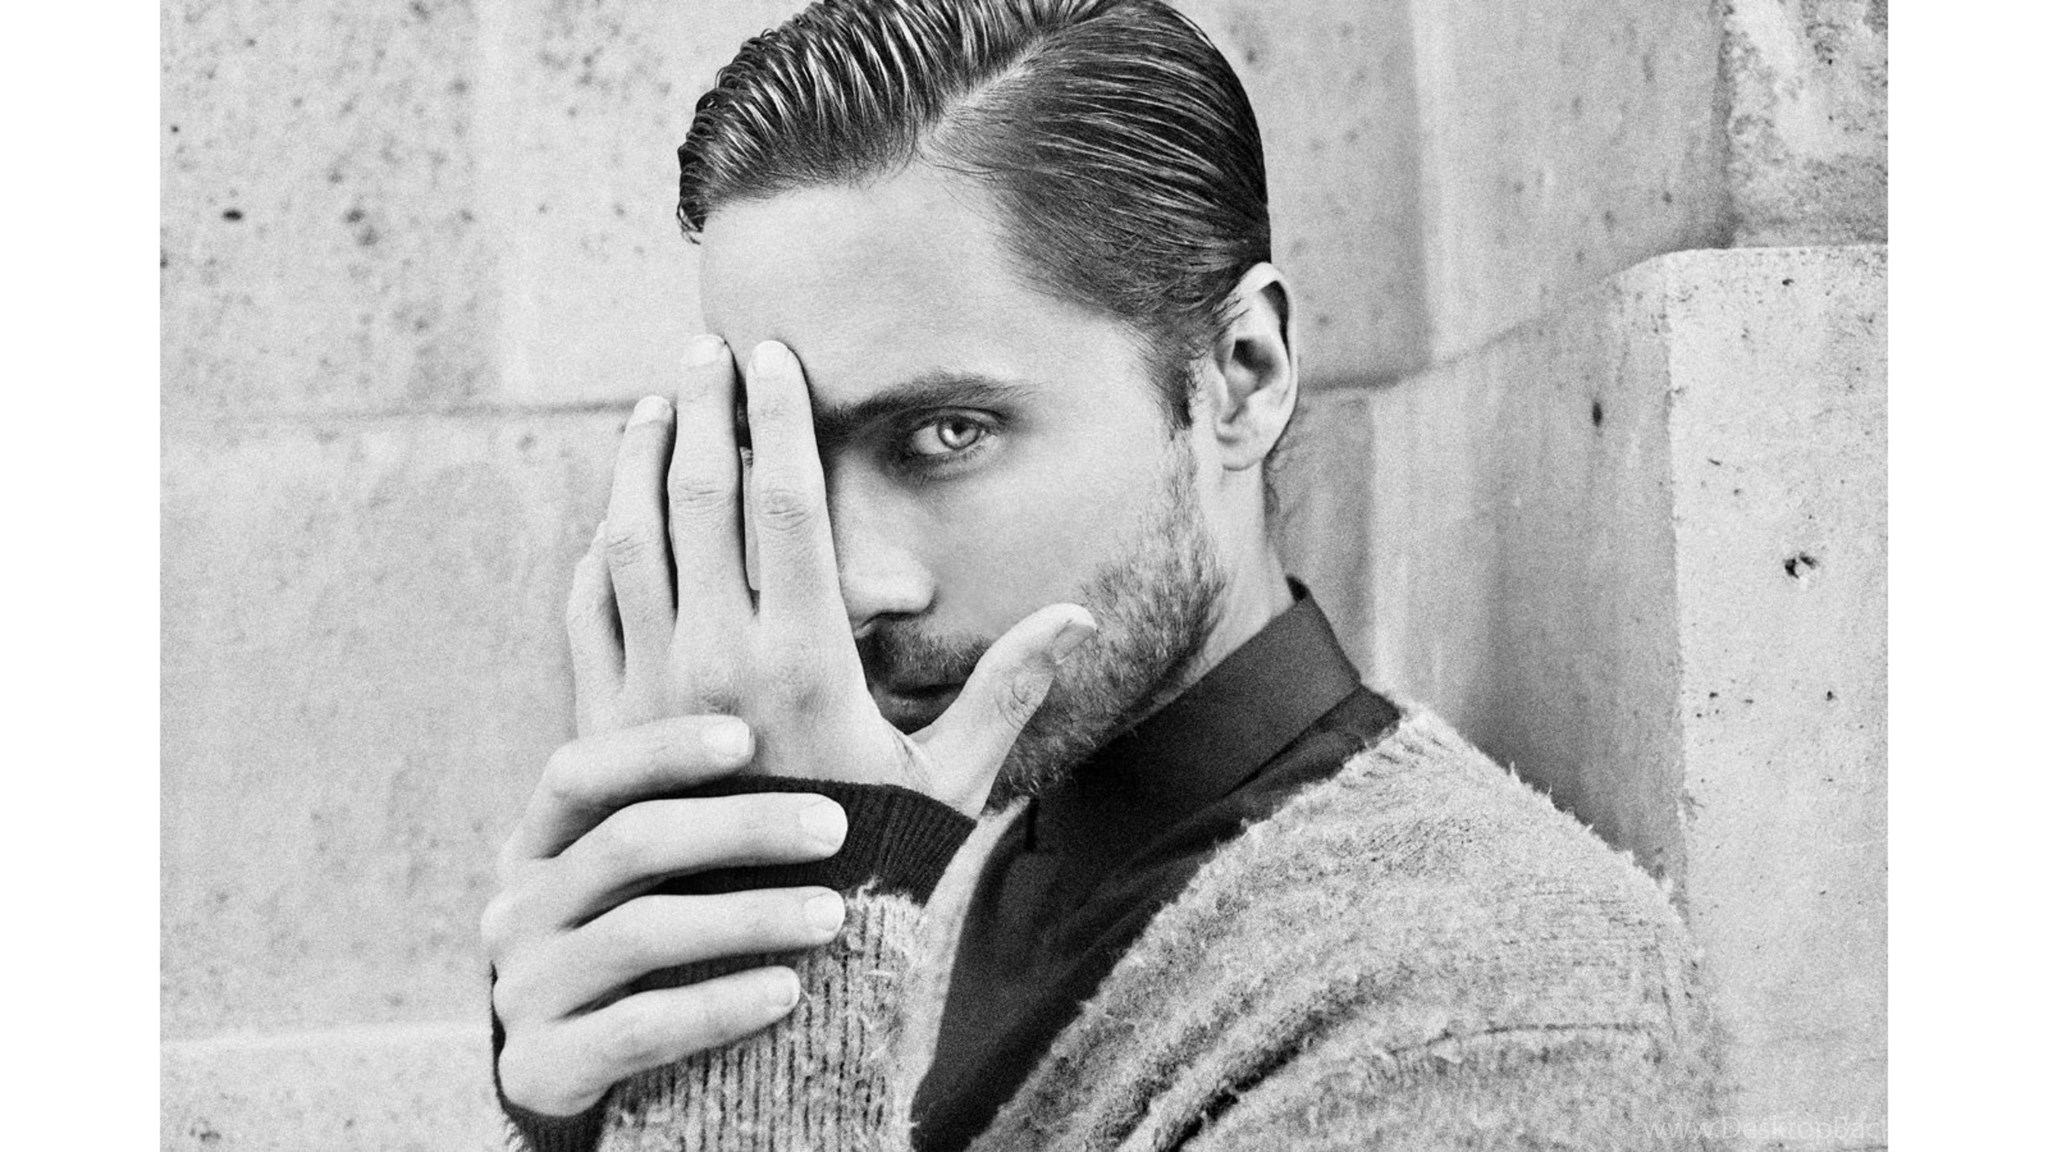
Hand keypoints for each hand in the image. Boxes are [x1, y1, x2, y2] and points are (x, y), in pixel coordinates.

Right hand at [483, 715, 852, 1116]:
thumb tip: (819, 749)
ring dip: (747, 918)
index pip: (578, 773)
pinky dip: (720, 1005)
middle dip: (739, 827)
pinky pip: (641, 1026)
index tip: (746, 738)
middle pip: (626, 845)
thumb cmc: (639, 954)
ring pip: (639, 934)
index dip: (656, 749)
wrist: (574, 1078)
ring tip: (830, 913)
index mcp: (537, 848)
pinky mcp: (543, 1065)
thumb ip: (691, 827)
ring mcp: (523, 989)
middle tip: (831, 826)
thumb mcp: (639, 885)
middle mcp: (517, 911)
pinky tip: (787, 991)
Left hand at [570, 335, 1093, 815]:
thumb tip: (1083, 620)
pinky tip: (610, 519)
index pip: (784, 502)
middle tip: (703, 351)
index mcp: (805, 660)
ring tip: (651, 405)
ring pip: (628, 545)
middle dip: (700, 412)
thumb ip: (1007, 690)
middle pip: (697, 499)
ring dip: (635, 464)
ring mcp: (648, 694)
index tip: (770, 354)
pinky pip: (588, 615)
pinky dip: (598, 555)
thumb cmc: (872, 864)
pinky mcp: (603, 730)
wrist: (761, 958)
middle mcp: (715, 664)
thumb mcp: (950, 779)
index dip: (777, 417)